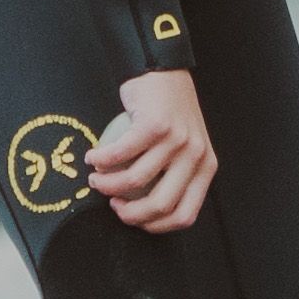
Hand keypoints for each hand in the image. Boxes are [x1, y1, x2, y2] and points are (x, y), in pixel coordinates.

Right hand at [87, 64, 219, 228]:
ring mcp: (177, 140)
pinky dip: (100, 160)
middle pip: (161, 205)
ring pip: (135, 180)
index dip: (155, 226)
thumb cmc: (168, 113)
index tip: (134, 220)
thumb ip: (173, 175)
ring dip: (106, 184)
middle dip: (129, 215)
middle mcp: (196, 156)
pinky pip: (121, 154)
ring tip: (95, 178)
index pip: (185, 215)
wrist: (163, 71)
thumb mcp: (184, 147)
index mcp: (206, 168)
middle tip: (112, 204)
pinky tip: (92, 158)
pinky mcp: (155, 125)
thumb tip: (143, 212)